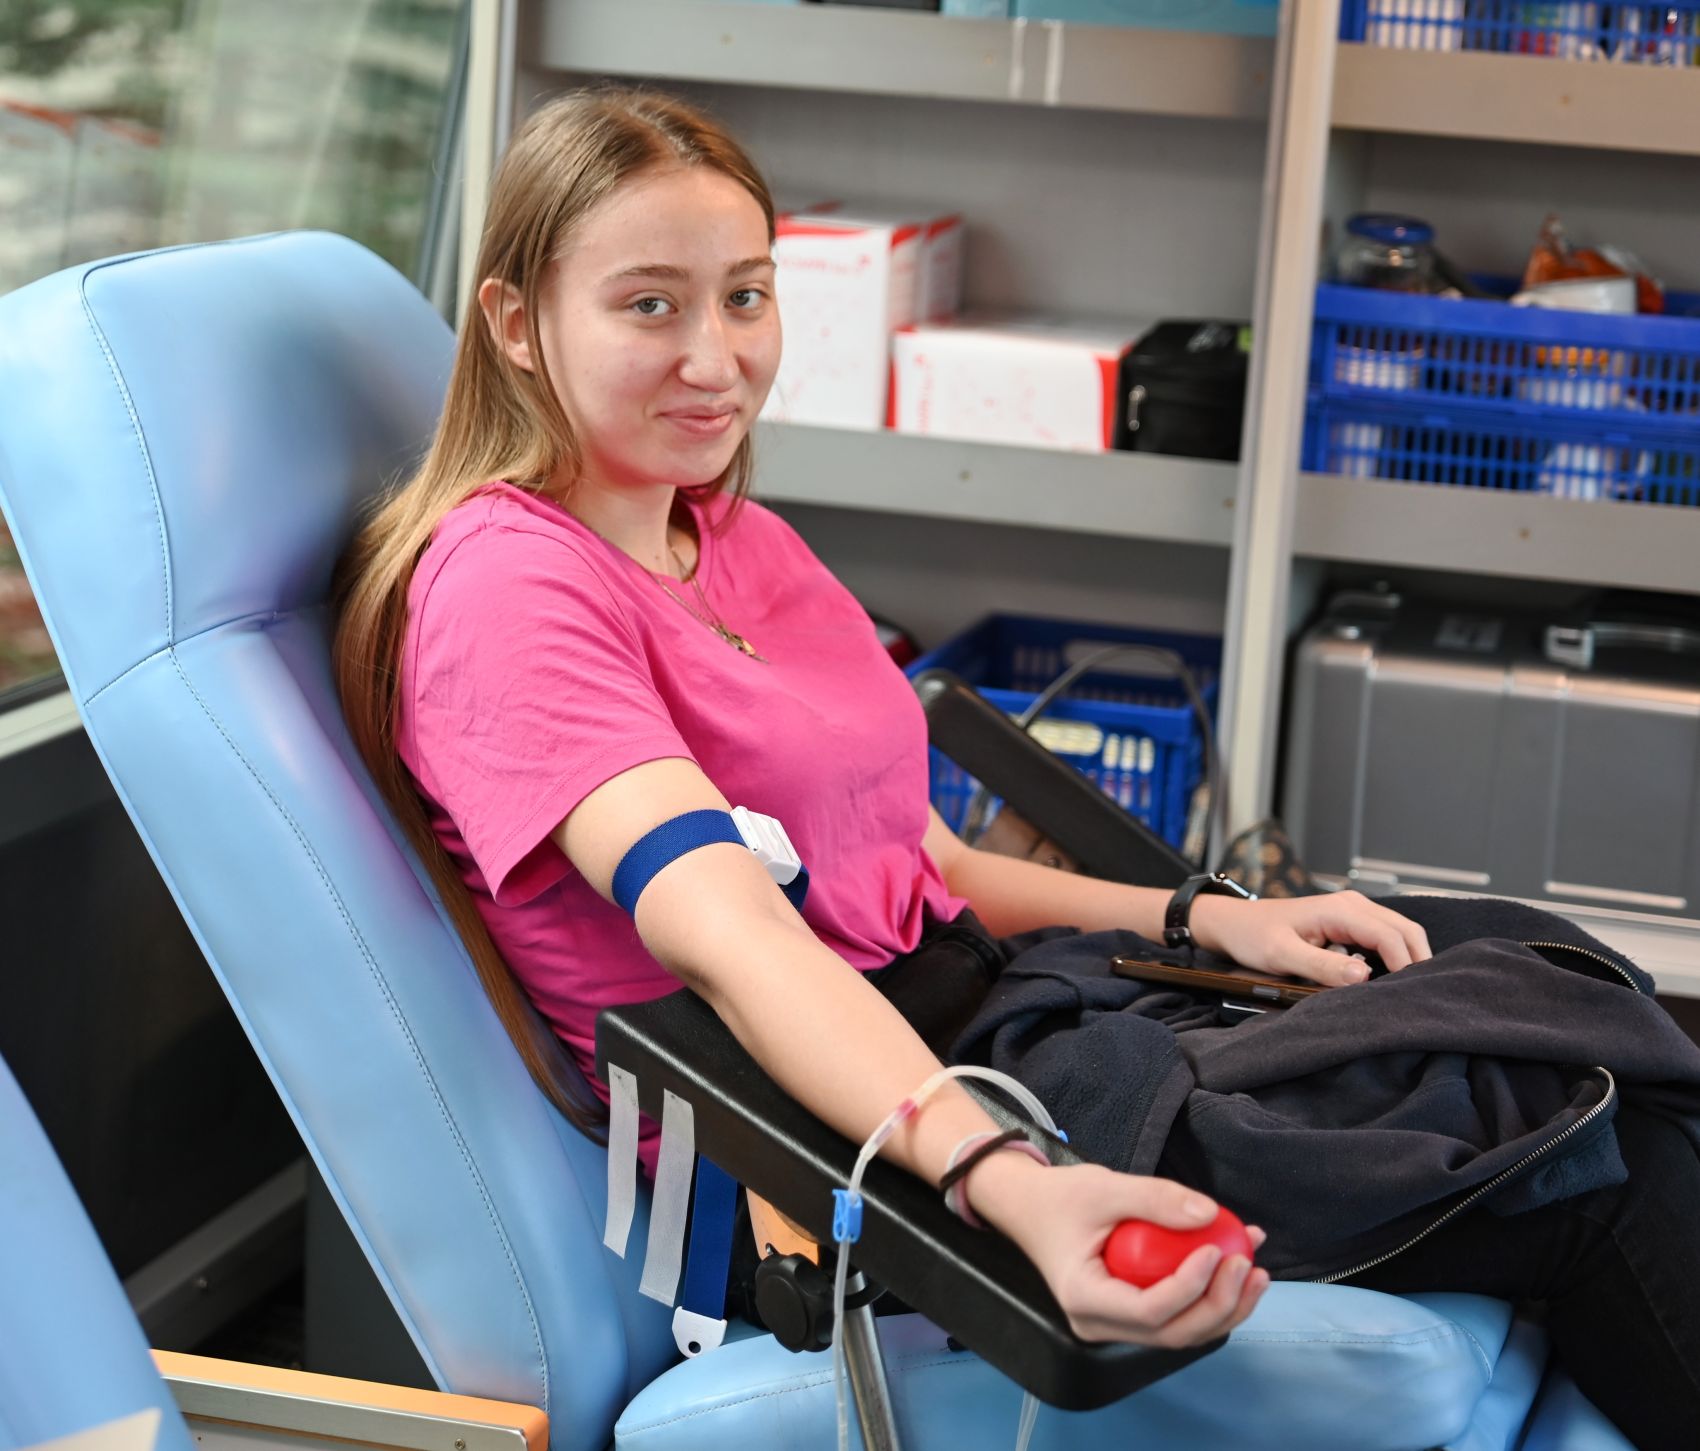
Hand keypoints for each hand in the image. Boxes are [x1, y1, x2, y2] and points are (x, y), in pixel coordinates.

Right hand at [967, 1155, 1267, 1346]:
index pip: (1148, 1310)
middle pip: (1173, 1332)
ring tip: (1256, 1271)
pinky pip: (1176, 1317)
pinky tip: (1235, 1267)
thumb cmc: (1060, 1198)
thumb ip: (1155, 1198)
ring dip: (1224, 1306)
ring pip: (1181, 1332)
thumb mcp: (1103, 1187)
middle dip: (1220, 1303)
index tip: (1218, 1249)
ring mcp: (1114, 1325)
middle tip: (1248, 1262)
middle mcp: (1098, 1324)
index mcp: (1084, 1299)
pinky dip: (1208, 1297)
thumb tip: (1212, 1214)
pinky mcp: (1129, 1315)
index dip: (1190, 1287)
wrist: (1030, 1208)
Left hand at [1192, 890, 1430, 986]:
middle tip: (1418, 998)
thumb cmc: (1253, 936)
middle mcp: (1354, 905)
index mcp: (1341, 909)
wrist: (1234, 923)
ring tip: (1407, 992)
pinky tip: (1388, 980)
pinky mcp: (1350, 922)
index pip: (1390, 937)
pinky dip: (1394, 956)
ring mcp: (1354, 911)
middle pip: (1406, 931)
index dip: (1405, 966)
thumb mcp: (1281, 955)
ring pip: (1399, 933)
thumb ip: (1321, 966)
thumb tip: (1363, 977)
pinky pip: (1384, 937)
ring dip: (1408, 958)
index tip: (1407, 997)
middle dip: (1417, 961)